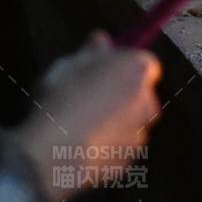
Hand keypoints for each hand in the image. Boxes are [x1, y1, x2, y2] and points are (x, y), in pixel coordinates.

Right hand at [12, 31, 161, 201]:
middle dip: (123, 94)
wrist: (53, 152)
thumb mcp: (70, 63)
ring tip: (81, 124)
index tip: (103, 69)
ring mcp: (139, 136)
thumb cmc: (62, 98)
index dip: (124, 65)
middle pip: (141, 94)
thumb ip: (92, 50)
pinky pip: (119, 147)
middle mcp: (148, 102)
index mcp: (138, 71)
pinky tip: (81, 145)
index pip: (145, 62)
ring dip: (115, 121)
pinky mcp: (127, 162)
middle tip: (90, 96)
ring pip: (131, 123)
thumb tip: (102, 39)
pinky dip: (107, 145)